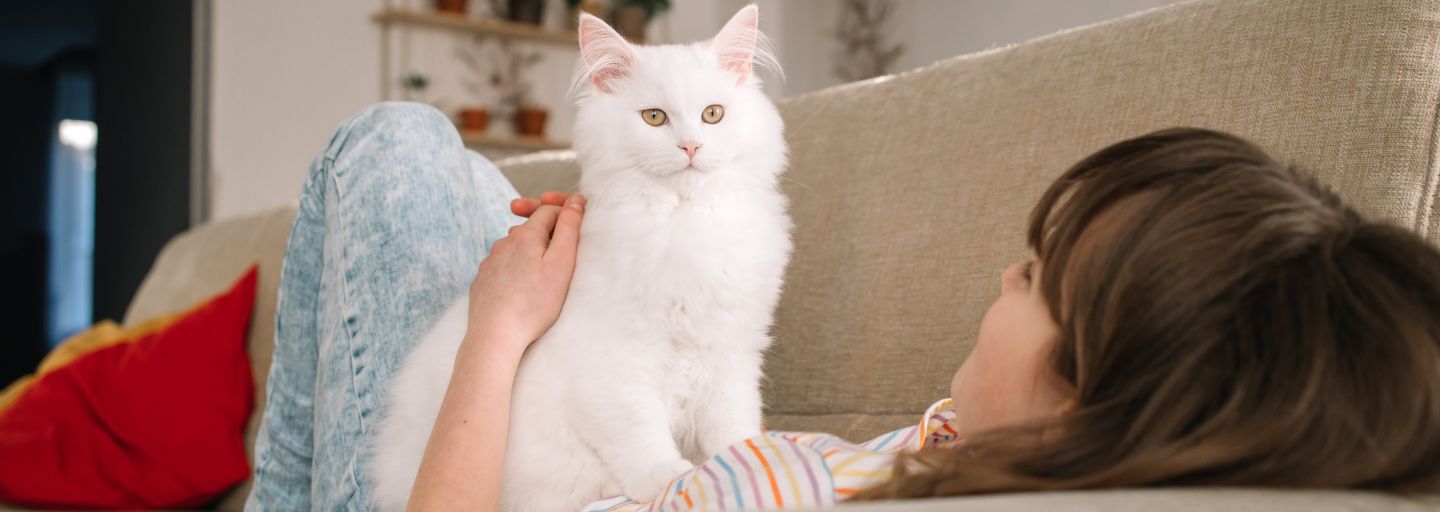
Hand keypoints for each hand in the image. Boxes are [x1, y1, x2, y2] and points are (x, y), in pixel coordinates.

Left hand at [464, 192, 585, 356]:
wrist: (496, 334)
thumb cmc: (534, 302)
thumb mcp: (562, 263)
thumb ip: (570, 228)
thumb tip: (575, 200)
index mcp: (525, 234)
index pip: (548, 210)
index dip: (565, 213)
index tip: (578, 225)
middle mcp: (504, 242)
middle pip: (530, 228)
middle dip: (547, 233)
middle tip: (563, 252)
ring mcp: (490, 261)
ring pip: (516, 247)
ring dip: (531, 252)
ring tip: (544, 275)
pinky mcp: (483, 280)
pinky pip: (504, 266)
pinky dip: (516, 270)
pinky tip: (523, 288)